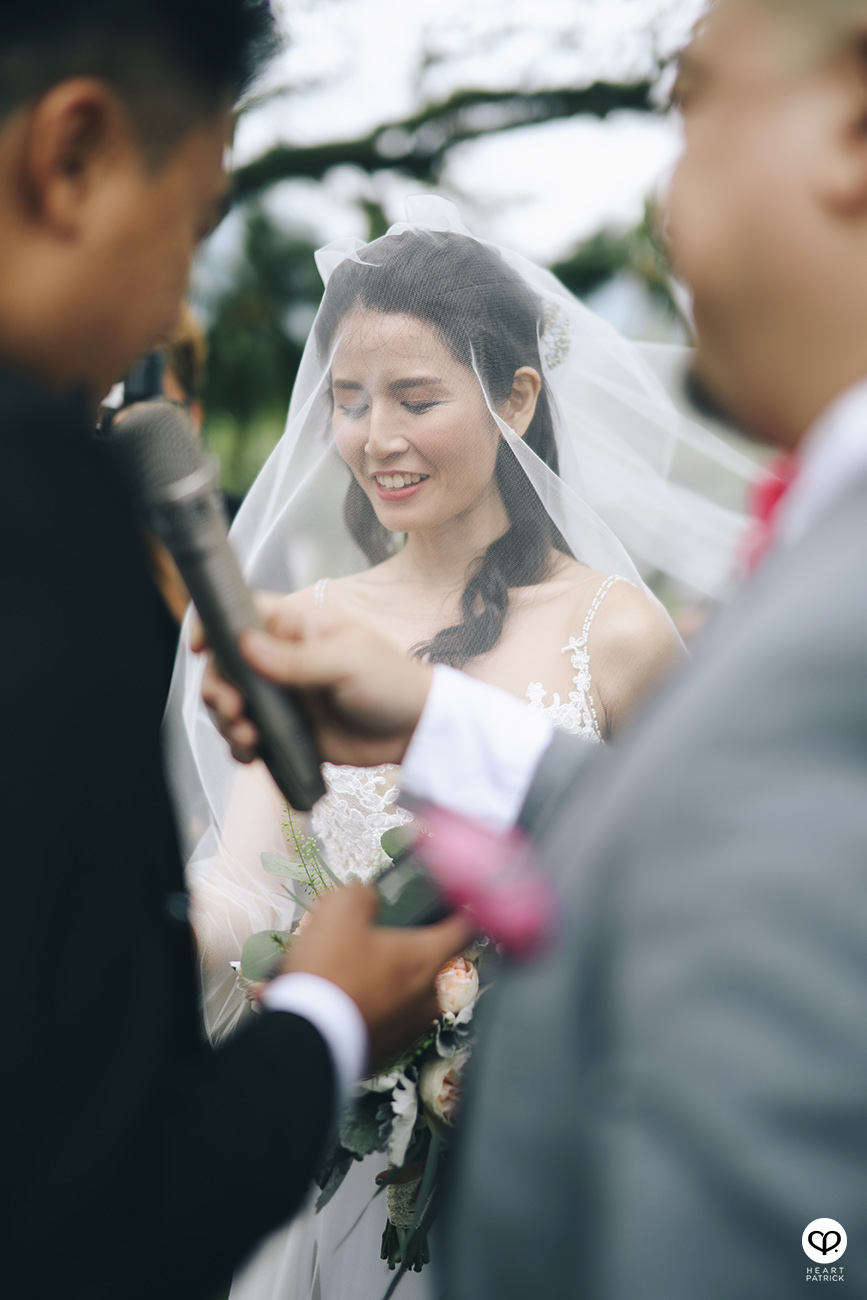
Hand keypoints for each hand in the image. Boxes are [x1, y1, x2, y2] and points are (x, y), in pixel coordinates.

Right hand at [195, 596, 433, 767]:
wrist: (414, 730)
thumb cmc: (390, 680)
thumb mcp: (349, 661)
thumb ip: (298, 658)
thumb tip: (246, 645)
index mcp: (294, 627)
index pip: (241, 612)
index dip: (212, 624)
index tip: (200, 648)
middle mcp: (279, 658)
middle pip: (224, 664)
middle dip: (217, 688)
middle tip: (233, 709)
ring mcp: (280, 695)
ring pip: (230, 703)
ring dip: (227, 721)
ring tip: (249, 737)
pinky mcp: (284, 730)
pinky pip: (248, 736)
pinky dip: (240, 746)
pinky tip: (251, 753)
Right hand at [283, 885, 475, 1072]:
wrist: (307, 1039)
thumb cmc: (331, 972)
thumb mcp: (341, 911)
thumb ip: (364, 895)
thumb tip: (369, 897)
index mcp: (425, 957)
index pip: (462, 928)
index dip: (460, 911)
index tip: (457, 904)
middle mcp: (426, 995)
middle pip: (431, 964)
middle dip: (410, 951)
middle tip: (378, 941)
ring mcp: (408, 1029)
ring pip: (408, 995)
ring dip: (389, 983)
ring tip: (353, 975)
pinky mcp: (386, 1052)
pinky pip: (386, 1021)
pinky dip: (372, 1009)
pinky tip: (345, 1001)